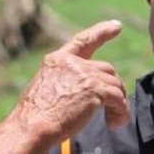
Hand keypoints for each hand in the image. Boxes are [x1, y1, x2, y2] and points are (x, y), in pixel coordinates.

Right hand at [13, 20, 129, 143]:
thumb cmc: (34, 118)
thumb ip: (64, 83)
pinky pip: (119, 99)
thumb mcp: (44, 89)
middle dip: (113, 88)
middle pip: (106, 70)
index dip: (101, 32)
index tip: (116, 26)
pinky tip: (115, 122)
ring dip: (118, 103)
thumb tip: (84, 93)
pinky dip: (121, 112)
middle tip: (113, 108)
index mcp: (57, 61)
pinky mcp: (95, 89)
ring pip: (115, 85)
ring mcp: (84, 74)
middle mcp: (71, 63)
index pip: (83, 40)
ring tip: (113, 120)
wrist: (32, 127)